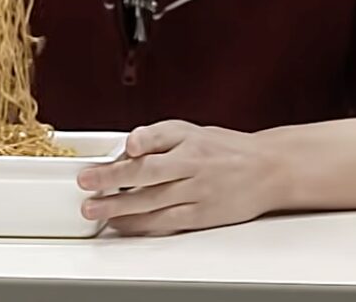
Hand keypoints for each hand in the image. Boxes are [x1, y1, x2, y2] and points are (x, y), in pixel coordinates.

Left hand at [76, 121, 285, 235]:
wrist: (268, 170)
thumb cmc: (226, 149)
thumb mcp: (193, 131)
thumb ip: (159, 137)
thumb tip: (128, 147)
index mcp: (191, 140)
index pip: (158, 139)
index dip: (140, 142)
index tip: (125, 146)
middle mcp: (194, 166)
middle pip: (149, 174)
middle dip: (114, 179)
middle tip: (86, 183)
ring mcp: (198, 193)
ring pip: (153, 202)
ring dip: (119, 208)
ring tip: (93, 209)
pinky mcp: (202, 216)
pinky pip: (166, 222)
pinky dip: (141, 224)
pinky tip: (121, 223)